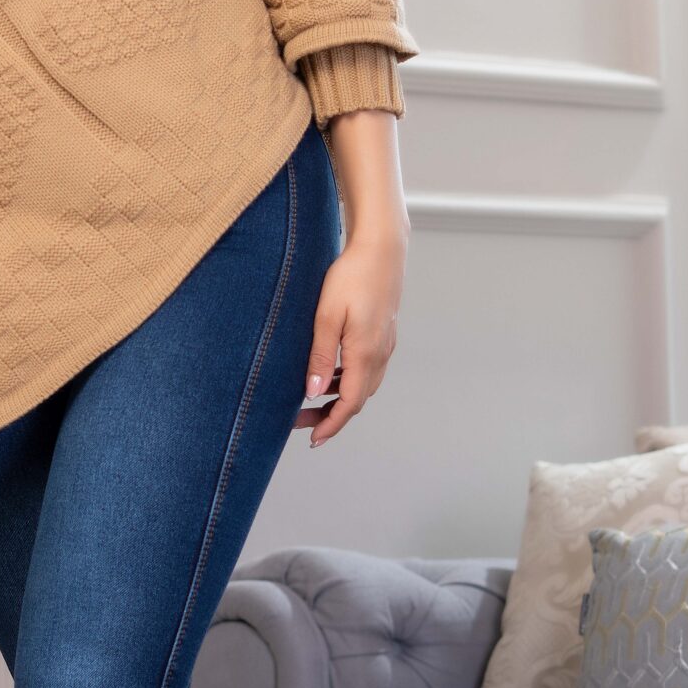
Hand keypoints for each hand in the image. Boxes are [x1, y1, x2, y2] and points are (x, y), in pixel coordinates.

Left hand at [298, 221, 407, 447]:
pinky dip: (348, 379)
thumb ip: (320, 357)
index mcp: (366, 354)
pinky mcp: (383, 333)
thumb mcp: (327, 317)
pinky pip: (367, 367)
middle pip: (358, 398)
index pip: (350, 404)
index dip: (332, 425)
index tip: (314, 440)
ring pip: (363, 384)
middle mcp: (380, 354)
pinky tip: (330, 373)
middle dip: (332, 415)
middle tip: (301, 422)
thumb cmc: (351, 276)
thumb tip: (313, 393)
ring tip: (311, 400)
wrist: (381, 247)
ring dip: (340, 397)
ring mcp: (385, 344)